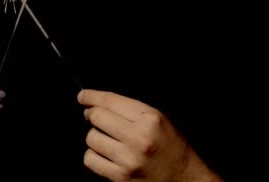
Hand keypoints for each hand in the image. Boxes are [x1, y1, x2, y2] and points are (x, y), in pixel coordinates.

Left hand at [78, 89, 221, 181]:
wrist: (185, 178)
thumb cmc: (171, 146)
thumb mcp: (159, 119)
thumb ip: (130, 110)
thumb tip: (96, 104)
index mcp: (150, 119)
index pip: (111, 101)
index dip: (91, 96)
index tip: (83, 96)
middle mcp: (139, 138)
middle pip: (96, 117)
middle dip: (93, 115)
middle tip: (96, 117)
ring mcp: (128, 160)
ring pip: (91, 138)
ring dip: (95, 136)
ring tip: (108, 139)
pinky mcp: (120, 177)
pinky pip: (91, 159)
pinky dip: (94, 155)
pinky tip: (105, 154)